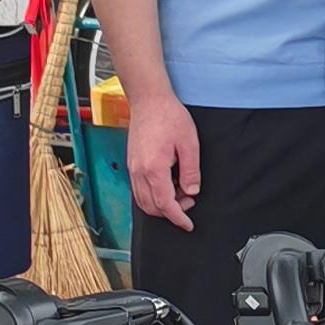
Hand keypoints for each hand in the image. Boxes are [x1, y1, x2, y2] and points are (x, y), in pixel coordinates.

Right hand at [126, 87, 200, 230]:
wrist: (149, 100)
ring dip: (160, 204)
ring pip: (143, 200)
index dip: (178, 218)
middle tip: (188, 201)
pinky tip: (167, 184)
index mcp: (154, 169)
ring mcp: (133, 168)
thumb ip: (191, 171)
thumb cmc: (168, 116)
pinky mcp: (132, 163)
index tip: (188, 224)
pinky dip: (152, 195)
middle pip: (151, 207)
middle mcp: (139, 172)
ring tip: (179, 192)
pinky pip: (139, 189)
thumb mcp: (189, 143)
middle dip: (170, 211)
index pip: (165, 204)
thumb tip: (192, 191)